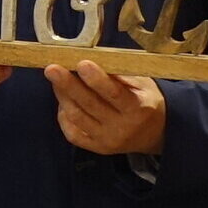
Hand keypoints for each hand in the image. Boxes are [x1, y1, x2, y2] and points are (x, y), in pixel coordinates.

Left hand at [44, 59, 165, 155]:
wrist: (154, 133)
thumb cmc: (145, 100)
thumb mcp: (143, 84)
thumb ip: (121, 74)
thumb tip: (93, 60)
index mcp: (138, 108)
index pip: (114, 94)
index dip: (96, 79)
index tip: (81, 64)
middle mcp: (122, 128)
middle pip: (90, 105)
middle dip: (68, 85)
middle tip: (52, 69)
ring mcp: (107, 140)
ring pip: (78, 117)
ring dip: (63, 96)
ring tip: (55, 78)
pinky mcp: (97, 148)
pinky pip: (73, 133)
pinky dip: (64, 116)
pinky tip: (63, 101)